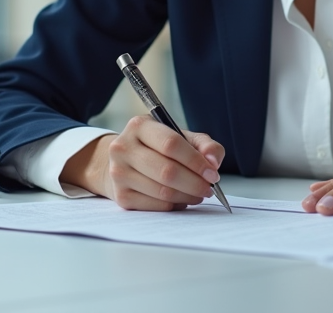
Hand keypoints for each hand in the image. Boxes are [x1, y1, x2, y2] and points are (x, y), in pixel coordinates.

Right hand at [61, 117, 224, 210]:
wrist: (125, 161)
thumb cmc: (158, 147)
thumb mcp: (181, 136)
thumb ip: (204, 144)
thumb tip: (213, 162)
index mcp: (139, 126)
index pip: (171, 144)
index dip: (196, 161)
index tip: (213, 173)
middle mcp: (123, 148)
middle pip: (167, 171)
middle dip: (195, 183)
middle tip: (209, 188)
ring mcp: (119, 173)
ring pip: (162, 191)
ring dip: (187, 196)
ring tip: (198, 194)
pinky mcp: (121, 196)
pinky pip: (155, 206)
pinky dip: (175, 205)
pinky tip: (182, 199)